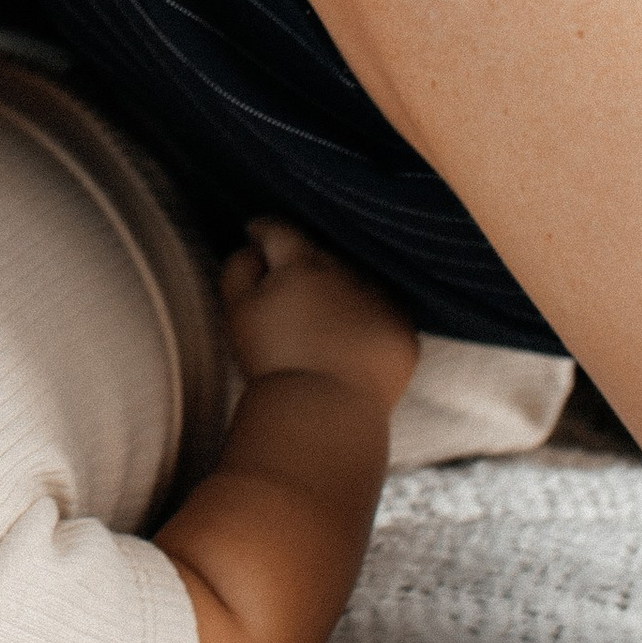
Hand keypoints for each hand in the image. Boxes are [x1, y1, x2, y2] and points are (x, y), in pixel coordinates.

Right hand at [222, 217, 419, 412]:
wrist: (324, 412)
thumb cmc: (273, 362)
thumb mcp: (238, 312)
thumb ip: (239, 269)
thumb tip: (252, 250)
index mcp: (301, 264)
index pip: (280, 231)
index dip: (264, 230)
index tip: (256, 233)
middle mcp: (346, 273)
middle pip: (319, 256)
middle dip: (302, 266)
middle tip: (288, 291)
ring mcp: (380, 300)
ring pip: (355, 282)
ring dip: (338, 292)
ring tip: (322, 322)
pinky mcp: (403, 330)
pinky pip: (384, 313)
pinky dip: (368, 320)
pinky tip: (351, 343)